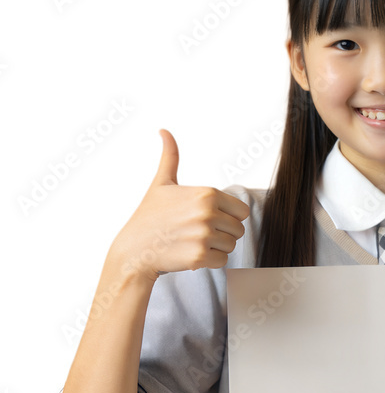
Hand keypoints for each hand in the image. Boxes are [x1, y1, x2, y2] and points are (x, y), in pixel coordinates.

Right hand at [110, 129, 250, 283]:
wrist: (134, 250)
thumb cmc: (149, 216)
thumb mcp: (161, 183)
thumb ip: (170, 157)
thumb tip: (164, 131)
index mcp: (206, 194)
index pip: (241, 211)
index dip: (226, 217)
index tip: (205, 219)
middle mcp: (207, 213)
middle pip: (238, 229)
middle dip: (221, 233)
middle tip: (196, 233)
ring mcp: (204, 235)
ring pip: (230, 246)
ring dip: (215, 248)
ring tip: (191, 242)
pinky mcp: (200, 257)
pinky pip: (222, 261)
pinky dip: (209, 262)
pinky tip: (189, 254)